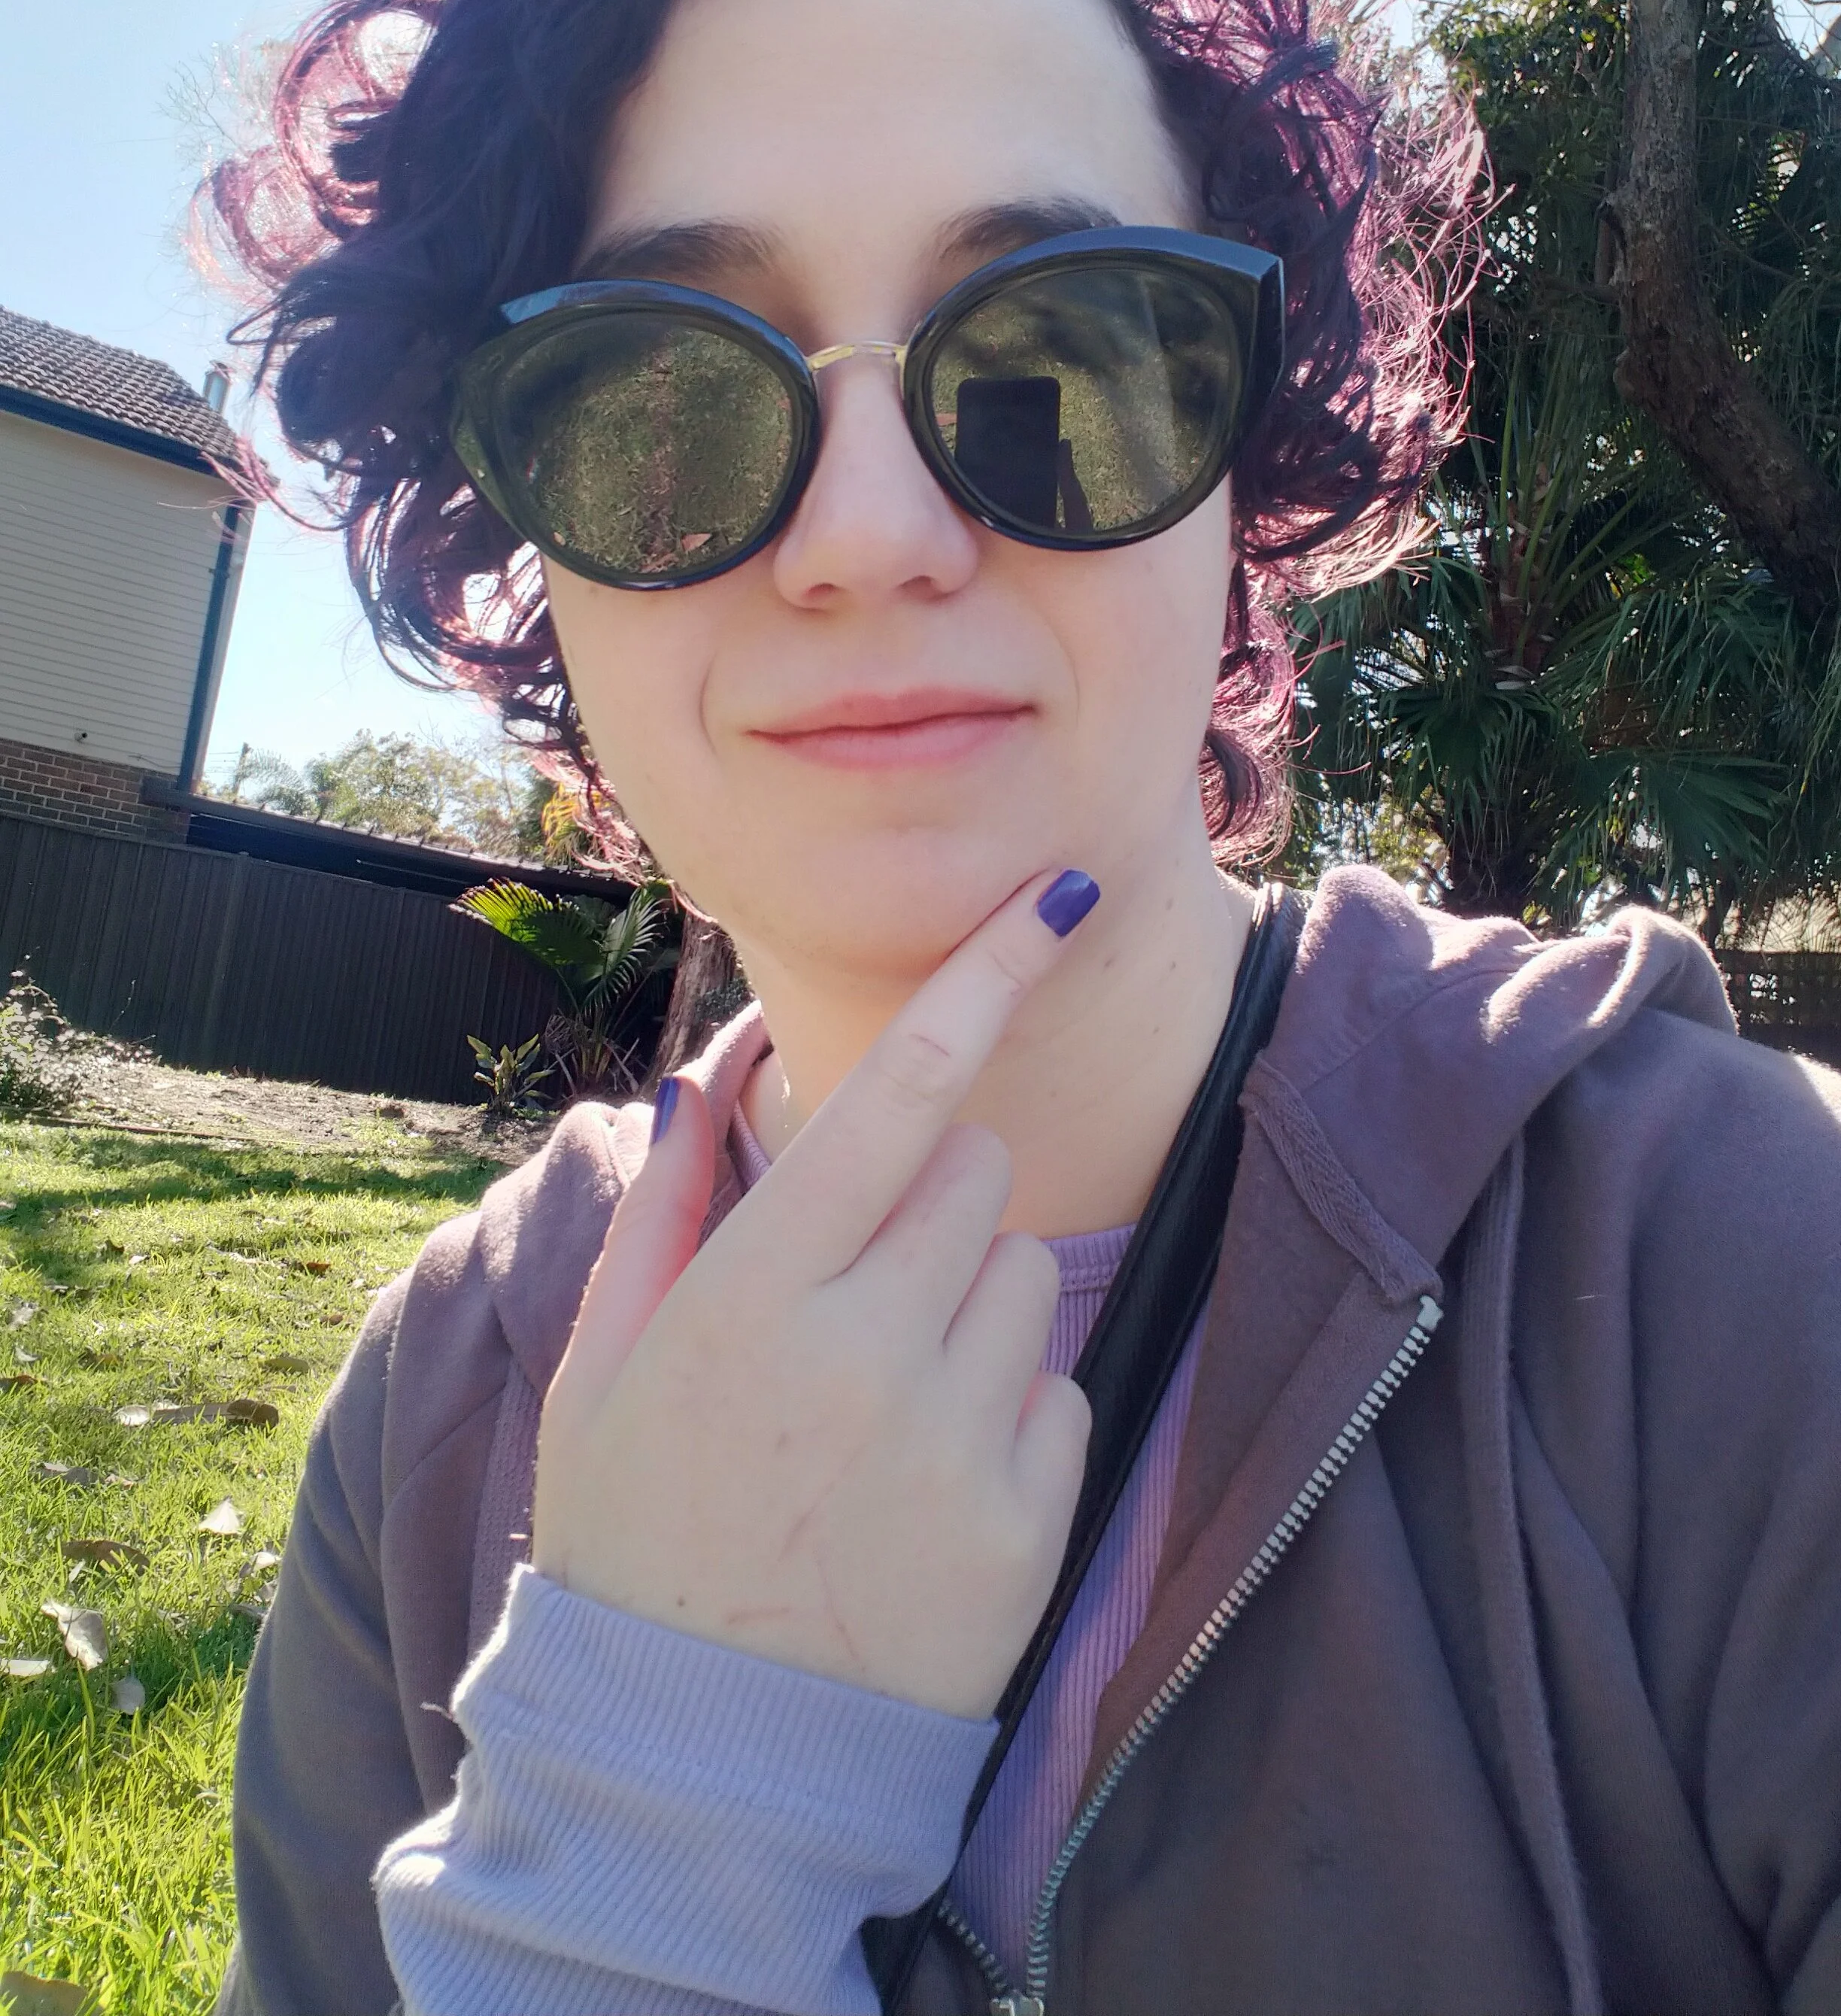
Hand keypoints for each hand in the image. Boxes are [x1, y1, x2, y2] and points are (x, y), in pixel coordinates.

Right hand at [532, 870, 1097, 1718]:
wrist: (702, 1761)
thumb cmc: (638, 1534)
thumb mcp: (607, 1364)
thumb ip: (666, 1206)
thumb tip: (704, 1073)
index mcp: (757, 1293)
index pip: (899, 1094)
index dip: (986, 980)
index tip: (1061, 899)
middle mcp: (869, 1347)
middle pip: (978, 1170)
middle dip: (931, 1197)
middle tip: (858, 1293)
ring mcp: (960, 1435)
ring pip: (1025, 1271)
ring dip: (970, 1301)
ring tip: (888, 1401)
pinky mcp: (1034, 1516)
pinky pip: (1061, 1384)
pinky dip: (1011, 1404)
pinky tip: (929, 1476)